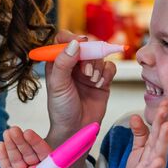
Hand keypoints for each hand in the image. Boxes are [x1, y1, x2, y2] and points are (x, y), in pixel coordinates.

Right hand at [0, 130, 73, 167]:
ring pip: (17, 158)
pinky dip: (3, 158)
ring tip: (6, 134)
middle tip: (13, 130)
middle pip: (28, 152)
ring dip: (11, 146)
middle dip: (21, 141)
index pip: (43, 152)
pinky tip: (0, 146)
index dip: (36, 142)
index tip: (28, 133)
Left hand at [44, 31, 116, 146]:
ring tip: (91, 81)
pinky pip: (110, 67)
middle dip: (88, 55)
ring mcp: (89, 72)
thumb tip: (74, 43)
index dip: (72, 38)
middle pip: (85, 45)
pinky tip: (100, 84)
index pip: (63, 40)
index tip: (80, 43)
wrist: (76, 129)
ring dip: (97, 66)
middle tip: (85, 71)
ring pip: (98, 56)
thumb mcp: (58, 85)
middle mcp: (73, 65)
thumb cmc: (61, 110)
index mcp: (58, 63)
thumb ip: (63, 63)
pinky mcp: (102, 80)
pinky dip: (107, 73)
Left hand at [119, 101, 167, 167]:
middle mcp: (157, 157)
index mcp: (154, 149)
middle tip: (167, 105)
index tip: (165, 100)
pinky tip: (158, 160)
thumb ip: (139, 135)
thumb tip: (137, 116)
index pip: (158, 129)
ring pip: (159, 152)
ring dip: (164, 139)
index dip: (161, 115)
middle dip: (163, 121)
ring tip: (167, 126)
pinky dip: (154, 166)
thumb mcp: (139, 152)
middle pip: (161, 137)